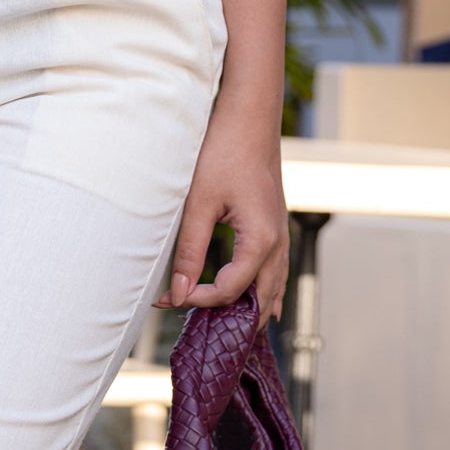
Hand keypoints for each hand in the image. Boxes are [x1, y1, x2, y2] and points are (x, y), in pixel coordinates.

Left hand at [162, 93, 288, 316]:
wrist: (249, 121)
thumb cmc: (223, 153)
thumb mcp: (198, 203)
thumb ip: (190, 251)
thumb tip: (179, 292)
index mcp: (260, 240)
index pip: (230, 291)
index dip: (198, 301)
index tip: (167, 299)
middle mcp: (278, 244)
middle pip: (259, 302)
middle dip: (227, 318)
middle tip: (195, 328)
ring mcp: (281, 237)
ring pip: (273, 291)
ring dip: (249, 311)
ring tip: (222, 329)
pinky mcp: (276, 229)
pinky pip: (277, 274)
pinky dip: (265, 294)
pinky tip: (260, 308)